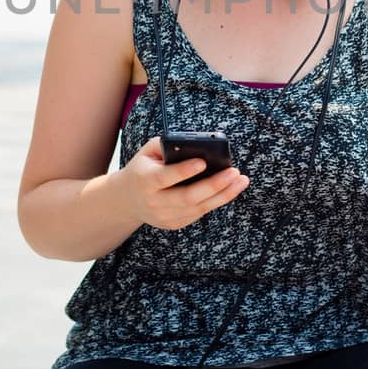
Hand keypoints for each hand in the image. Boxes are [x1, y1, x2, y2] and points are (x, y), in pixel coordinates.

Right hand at [122, 136, 248, 230]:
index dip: (184, 171)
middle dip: (214, 185)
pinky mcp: (173, 224)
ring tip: (241, 181)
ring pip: (198, 208)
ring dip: (223, 195)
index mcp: (144, 180)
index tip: (203, 162)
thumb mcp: (148, 152)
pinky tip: (230, 189)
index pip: (165, 177)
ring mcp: (164, 216)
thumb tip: (198, 145)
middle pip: (187, 197)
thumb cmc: (143, 168)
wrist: (126, 199)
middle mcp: (154, 201)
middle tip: (234, 172)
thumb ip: (169, 145)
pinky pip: (199, 213)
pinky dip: (216, 201)